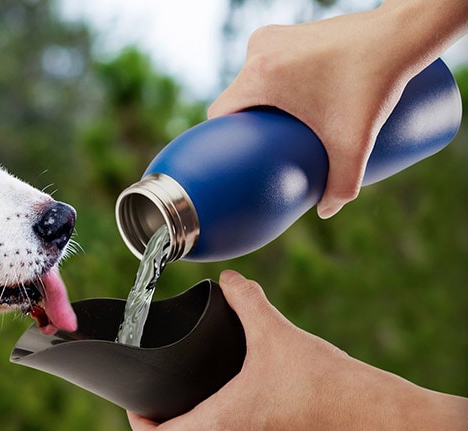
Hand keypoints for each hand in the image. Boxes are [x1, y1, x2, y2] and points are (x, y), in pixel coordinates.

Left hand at [127, 270, 467, 430]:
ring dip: (190, 421)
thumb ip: (246, 299)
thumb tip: (229, 279)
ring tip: (185, 390)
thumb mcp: (273, 331)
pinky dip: (216, 422)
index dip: (138, 422)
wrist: (370, 410)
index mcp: (220, 425)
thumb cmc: (320, 380)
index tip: (134, 402)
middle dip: (162, 419)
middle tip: (156, 389)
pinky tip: (226, 394)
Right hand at [208, 0, 467, 218]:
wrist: (399, 35)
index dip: (224, 139)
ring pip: (252, 79)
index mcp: (260, 76)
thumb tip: (327, 212)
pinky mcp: (288, 31)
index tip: (239, 157)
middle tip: (270, 147)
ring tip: (283, 125)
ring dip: (261, 101)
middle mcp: (259, 51)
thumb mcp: (354, 141)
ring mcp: (273, 37)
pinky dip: (273, 80)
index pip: (220, 113)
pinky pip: (267, 63)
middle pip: (236, 97)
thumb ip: (342, 185)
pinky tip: (288, 97)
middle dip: (249, 123)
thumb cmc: (374, 83)